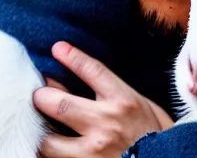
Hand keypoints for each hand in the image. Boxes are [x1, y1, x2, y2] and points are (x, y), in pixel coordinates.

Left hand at [33, 42, 173, 156]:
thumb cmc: (157, 134)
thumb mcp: (144, 105)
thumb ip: (116, 94)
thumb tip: (85, 82)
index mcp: (124, 101)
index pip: (93, 71)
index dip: (72, 58)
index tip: (57, 48)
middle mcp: (106, 124)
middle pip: (60, 104)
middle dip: (43, 96)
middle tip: (39, 94)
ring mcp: (93, 152)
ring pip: (49, 140)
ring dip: (41, 132)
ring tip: (40, 126)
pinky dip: (48, 153)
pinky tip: (48, 146)